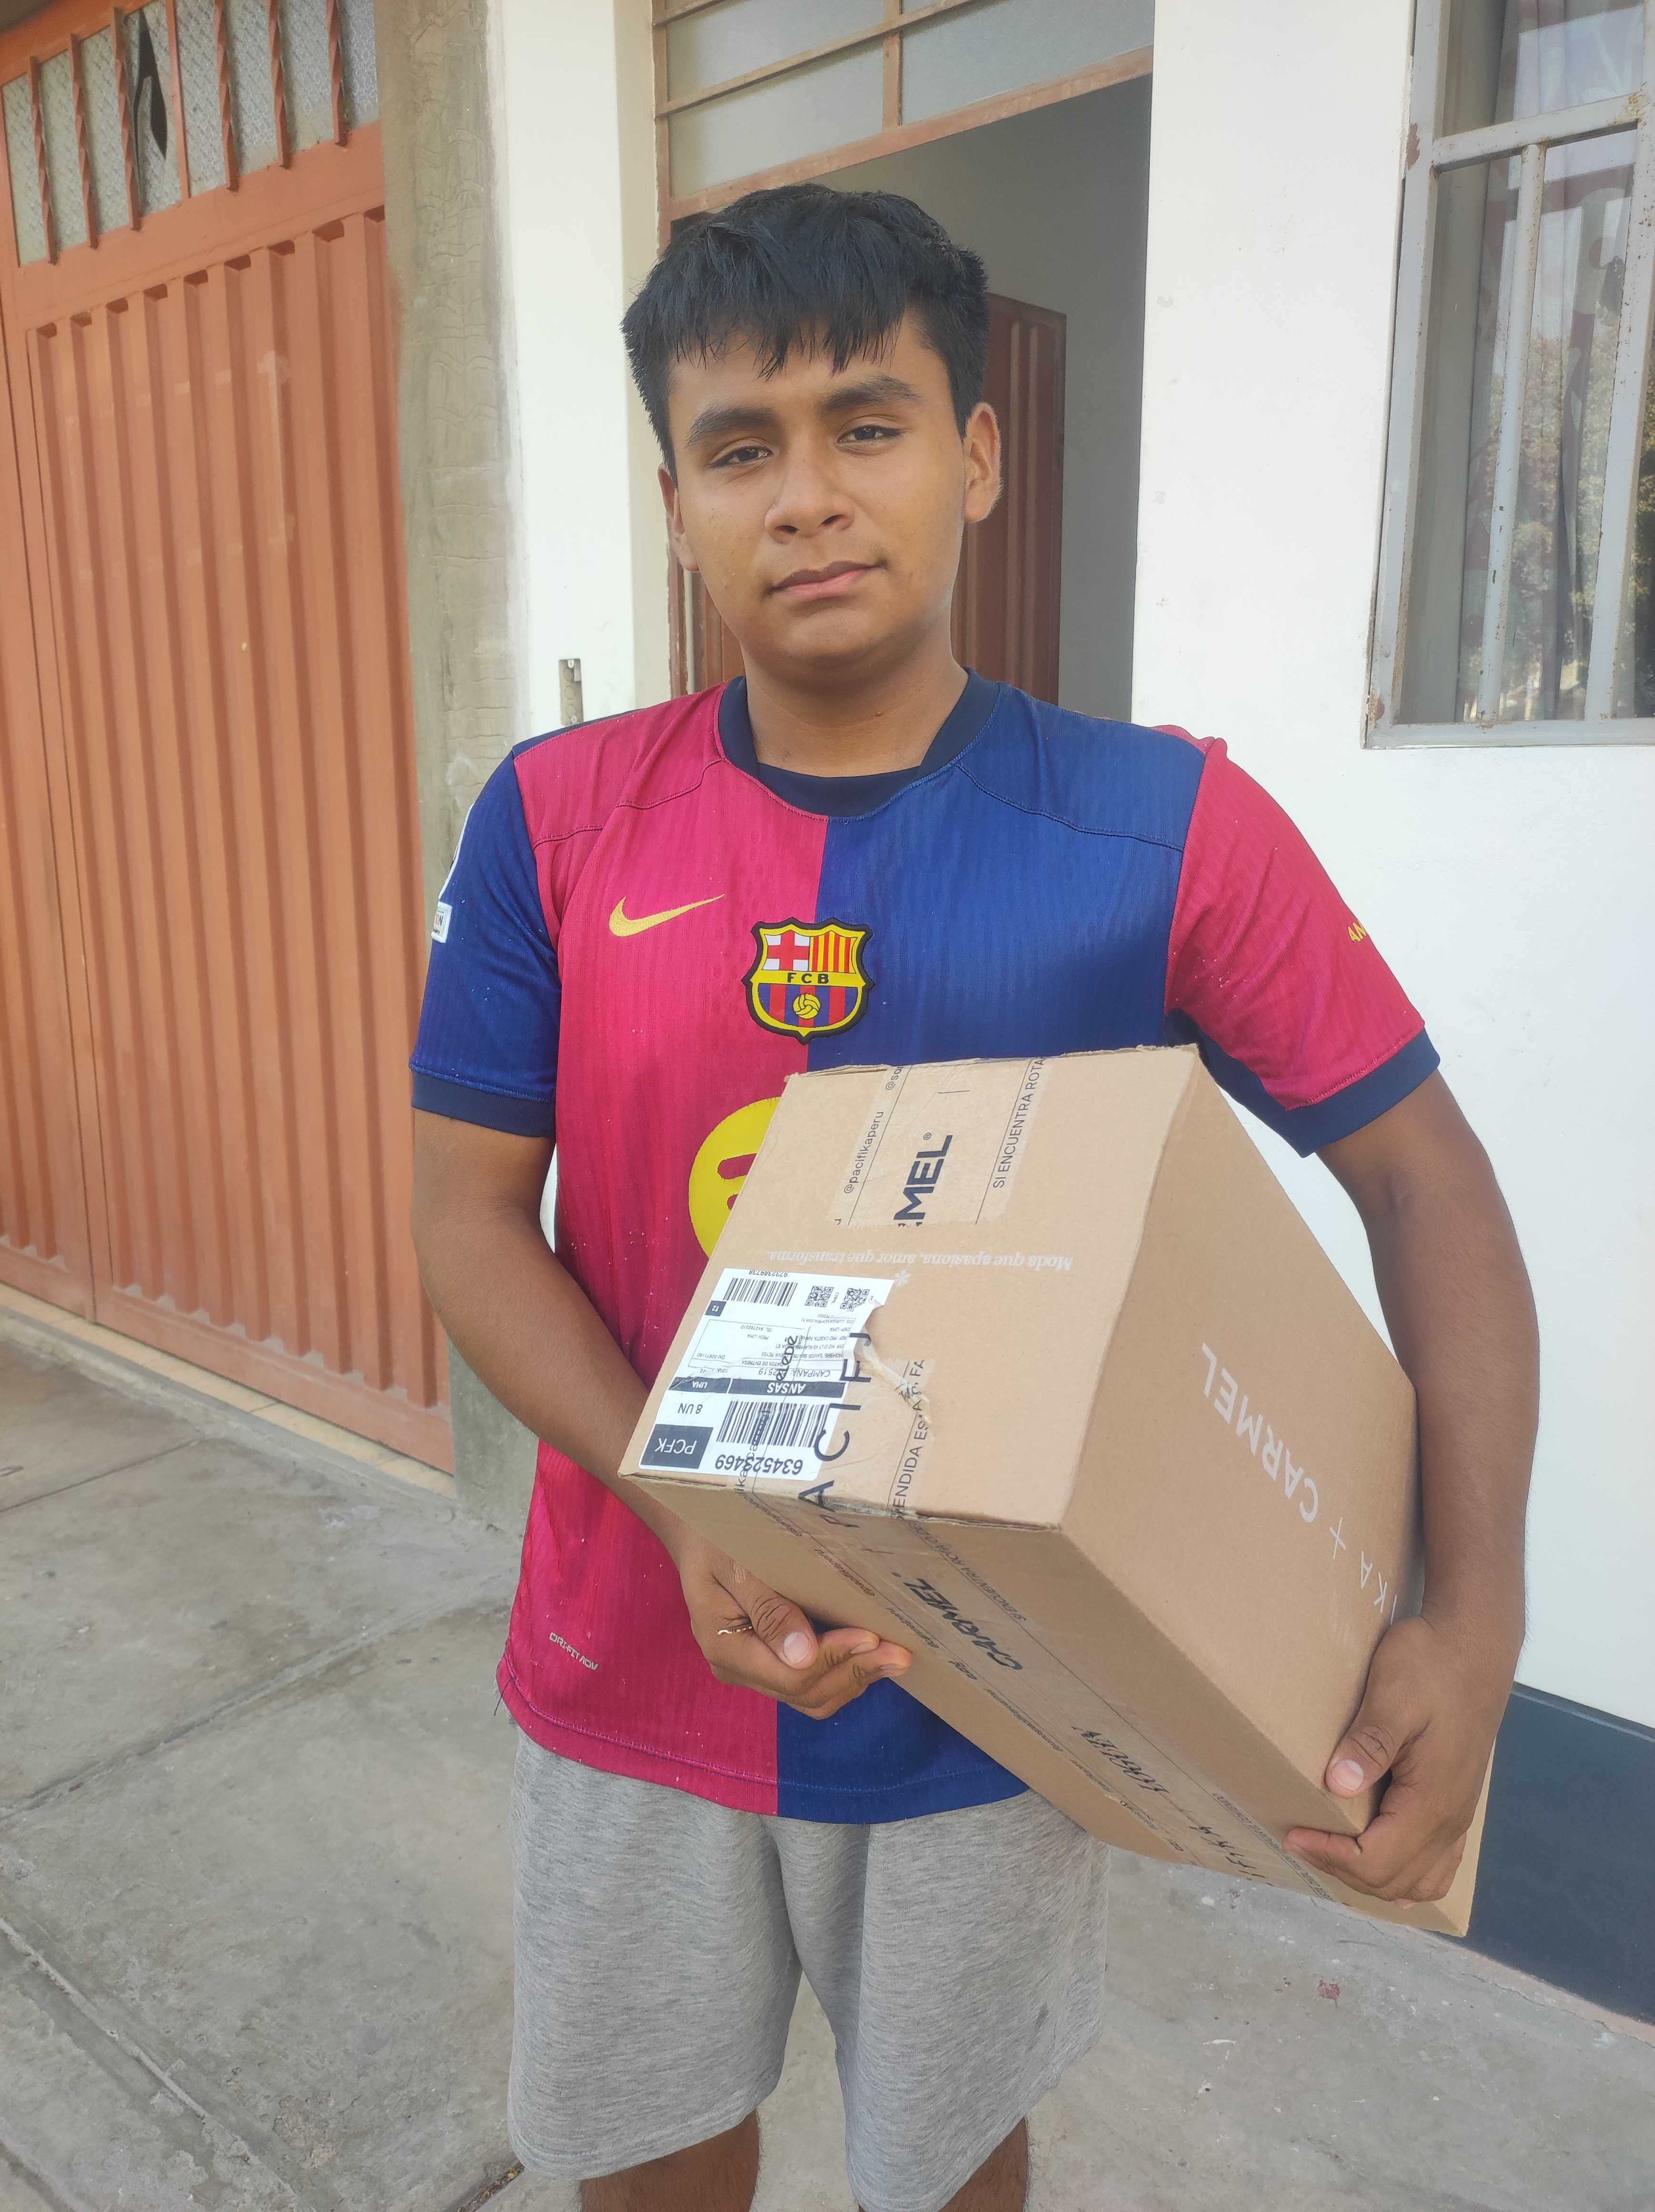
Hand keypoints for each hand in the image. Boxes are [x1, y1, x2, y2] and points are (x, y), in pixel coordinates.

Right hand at [673, 1531, 912, 1719]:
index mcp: (726, 1647)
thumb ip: (767, 1608)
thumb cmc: (714, 1539)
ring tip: (894, 1658)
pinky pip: (810, 1682)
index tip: (872, 1636)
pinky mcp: (770, 1661)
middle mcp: (740, 1668)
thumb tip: (802, 1658)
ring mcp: (755, 1669)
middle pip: (806, 1693)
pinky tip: (870, 1654)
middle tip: (900, 1654)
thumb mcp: (734, 1563)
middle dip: (855, 1674)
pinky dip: (843, 1672)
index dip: (836, 1660)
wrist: (698, 1534)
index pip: (791, 1675)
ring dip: (855, 1679)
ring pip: (812, 1696)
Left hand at [1284, 1614, 1512, 1904]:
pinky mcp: (1459, 1804)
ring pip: (1419, 1882)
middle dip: (1343, 1870)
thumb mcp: (1394, 1694)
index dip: (1330, 1855)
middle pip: (1394, 1881)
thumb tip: (1339, 1785)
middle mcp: (1450, 1820)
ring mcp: (1459, 1815)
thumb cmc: (1431, 1665)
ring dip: (1373, 1879)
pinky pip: (1436, 1865)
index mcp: (1432, 1802)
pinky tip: (1377, 1855)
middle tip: (1300, 1840)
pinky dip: (1403, 1873)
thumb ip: (1370, 1743)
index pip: (1377, 1861)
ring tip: (1332, 1852)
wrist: (1474, 1647)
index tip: (1293, 1833)